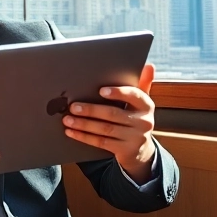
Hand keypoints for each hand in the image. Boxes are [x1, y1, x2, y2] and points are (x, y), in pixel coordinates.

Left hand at [63, 63, 156, 183]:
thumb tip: (148, 65)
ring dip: (83, 124)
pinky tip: (71, 132)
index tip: (100, 90)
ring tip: (67, 119)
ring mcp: (135, 137)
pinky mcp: (125, 150)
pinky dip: (84, 137)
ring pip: (105, 129)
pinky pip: (101, 142)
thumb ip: (141, 84)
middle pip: (114, 114)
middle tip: (72, 106)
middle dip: (91, 110)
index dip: (118, 93)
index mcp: (146, 105)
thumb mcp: (140, 103)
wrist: (141, 149)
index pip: (135, 95)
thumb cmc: (134, 118)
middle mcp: (144, 121)